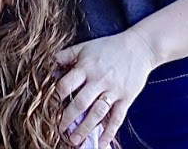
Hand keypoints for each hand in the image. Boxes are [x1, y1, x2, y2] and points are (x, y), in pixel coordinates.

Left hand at [55, 30, 159, 145]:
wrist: (139, 47)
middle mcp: (99, 79)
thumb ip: (67, 55)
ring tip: (74, 140)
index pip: (66, 85)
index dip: (55, 98)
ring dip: (85, 128)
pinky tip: (102, 143)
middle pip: (80, 102)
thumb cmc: (109, 47)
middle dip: (67, 118)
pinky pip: (117, 118)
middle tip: (58, 130)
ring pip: (97, 113)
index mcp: (86, 67)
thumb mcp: (85, 47)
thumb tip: (49, 63)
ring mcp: (114, 90)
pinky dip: (109, 132)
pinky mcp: (126, 98)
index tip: (48, 109)